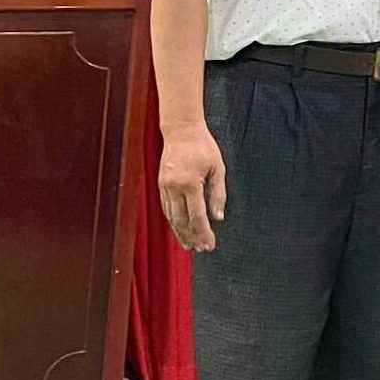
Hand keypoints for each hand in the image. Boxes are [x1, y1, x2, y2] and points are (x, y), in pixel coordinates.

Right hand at [157, 125, 228, 251]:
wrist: (181, 130)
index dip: (204, 233)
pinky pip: (166, 208)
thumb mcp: (217, 168)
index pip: (197, 216)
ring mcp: (165, 186)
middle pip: (182, 221)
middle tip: (201, 249)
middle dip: (192, 237)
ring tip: (190, 245)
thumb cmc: (203, 147)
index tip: (210, 245)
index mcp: (190, 183)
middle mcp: (174, 187)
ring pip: (171, 217)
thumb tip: (218, 217)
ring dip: (181, 233)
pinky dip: (173, 221)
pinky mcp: (161, 184)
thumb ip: (218, 194)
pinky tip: (180, 229)